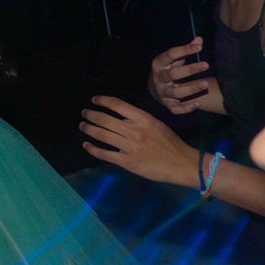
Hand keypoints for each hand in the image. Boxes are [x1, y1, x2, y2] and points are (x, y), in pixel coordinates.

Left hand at [79, 96, 201, 186]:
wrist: (182, 163)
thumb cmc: (171, 143)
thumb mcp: (156, 124)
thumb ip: (139, 119)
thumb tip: (121, 116)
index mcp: (143, 118)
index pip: (117, 105)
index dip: (103, 101)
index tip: (94, 100)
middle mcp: (134, 130)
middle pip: (105, 119)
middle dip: (91, 115)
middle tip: (84, 113)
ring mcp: (129, 146)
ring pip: (102, 134)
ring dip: (89, 129)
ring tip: (83, 126)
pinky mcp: (127, 162)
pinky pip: (105, 154)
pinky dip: (93, 149)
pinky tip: (86, 145)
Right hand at [149, 37, 212, 113]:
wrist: (155, 88)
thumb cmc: (168, 69)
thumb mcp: (173, 59)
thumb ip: (186, 50)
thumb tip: (199, 39)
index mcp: (159, 64)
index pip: (171, 55)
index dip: (185, 49)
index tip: (200, 46)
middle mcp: (159, 79)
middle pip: (173, 74)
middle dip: (190, 70)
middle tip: (206, 65)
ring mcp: (162, 93)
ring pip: (176, 93)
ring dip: (191, 89)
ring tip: (206, 84)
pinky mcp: (167, 105)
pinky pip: (176, 109)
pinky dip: (186, 108)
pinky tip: (198, 103)